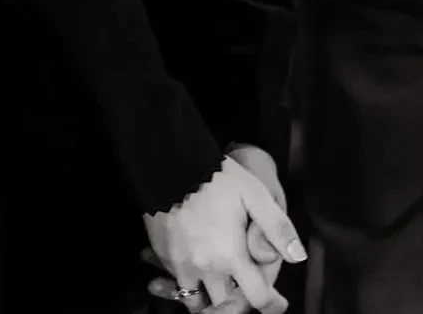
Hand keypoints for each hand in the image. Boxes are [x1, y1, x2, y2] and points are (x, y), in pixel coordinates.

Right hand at [144, 156, 305, 311]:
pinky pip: (177, 282)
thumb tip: (298, 256)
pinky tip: (194, 269)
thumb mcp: (254, 194)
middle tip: (245, 290)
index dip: (272, 303)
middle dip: (239, 302)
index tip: (277, 301)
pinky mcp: (164, 253)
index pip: (257, 298)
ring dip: (210, 299)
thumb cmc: (214, 177)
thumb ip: (277, 227)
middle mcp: (205, 266)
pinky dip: (188, 283)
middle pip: (226, 304)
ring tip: (219, 289)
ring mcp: (181, 262)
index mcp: (231, 256)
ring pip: (196, 301)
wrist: (169, 161)